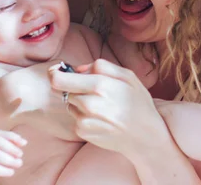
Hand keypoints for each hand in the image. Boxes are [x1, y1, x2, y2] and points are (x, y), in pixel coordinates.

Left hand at [48, 59, 168, 156]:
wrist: (145, 136)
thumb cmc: (137, 103)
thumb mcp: (127, 76)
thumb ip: (101, 66)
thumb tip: (78, 69)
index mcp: (100, 85)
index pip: (59, 79)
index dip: (54, 74)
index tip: (57, 72)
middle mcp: (90, 103)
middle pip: (63, 89)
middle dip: (73, 87)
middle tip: (92, 91)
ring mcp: (85, 120)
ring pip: (69, 103)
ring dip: (79, 102)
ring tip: (100, 106)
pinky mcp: (83, 132)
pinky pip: (74, 117)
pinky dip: (83, 116)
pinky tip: (100, 118)